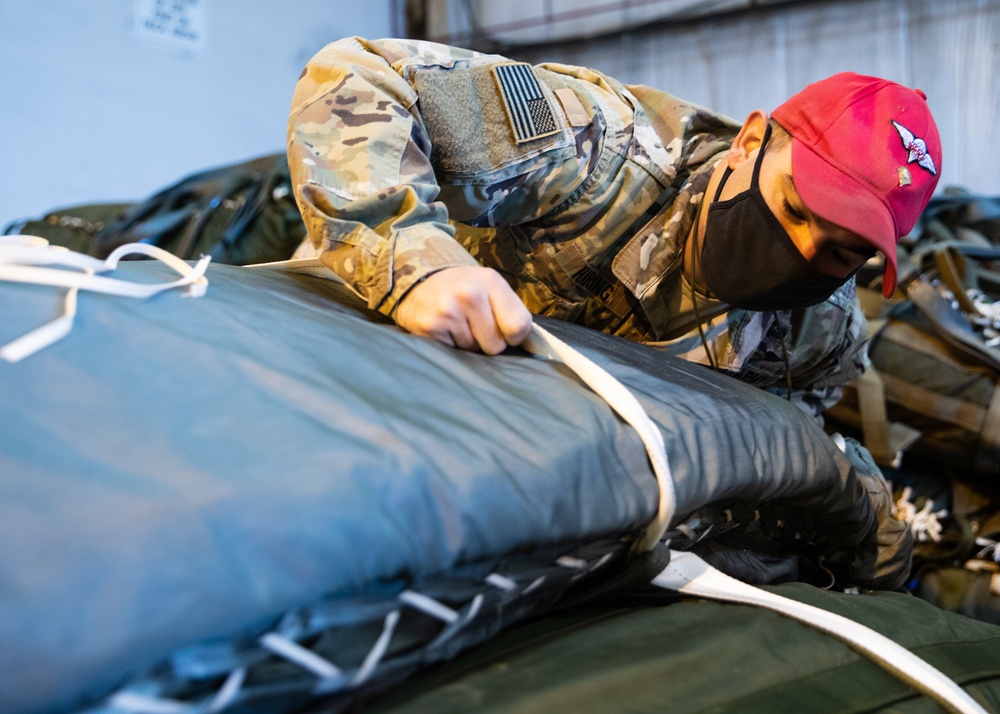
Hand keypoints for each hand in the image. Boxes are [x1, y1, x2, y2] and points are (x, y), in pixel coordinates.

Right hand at [394, 266, 532, 354]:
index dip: (514, 336)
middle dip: (488, 340)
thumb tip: (528, 344)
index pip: (519, 326)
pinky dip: (452, 345)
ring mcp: (448, 310)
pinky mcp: (431, 327)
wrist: (420, 283)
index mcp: (491, 281)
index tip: (505, 330)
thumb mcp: (491, 287)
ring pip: (474, 350)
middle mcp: (469, 294)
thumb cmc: (464, 289)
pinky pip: (455, 353)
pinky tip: (445, 328)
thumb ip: (511, 310)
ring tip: (458, 323)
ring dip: (468, 342)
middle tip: (474, 323)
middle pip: (496, 345)